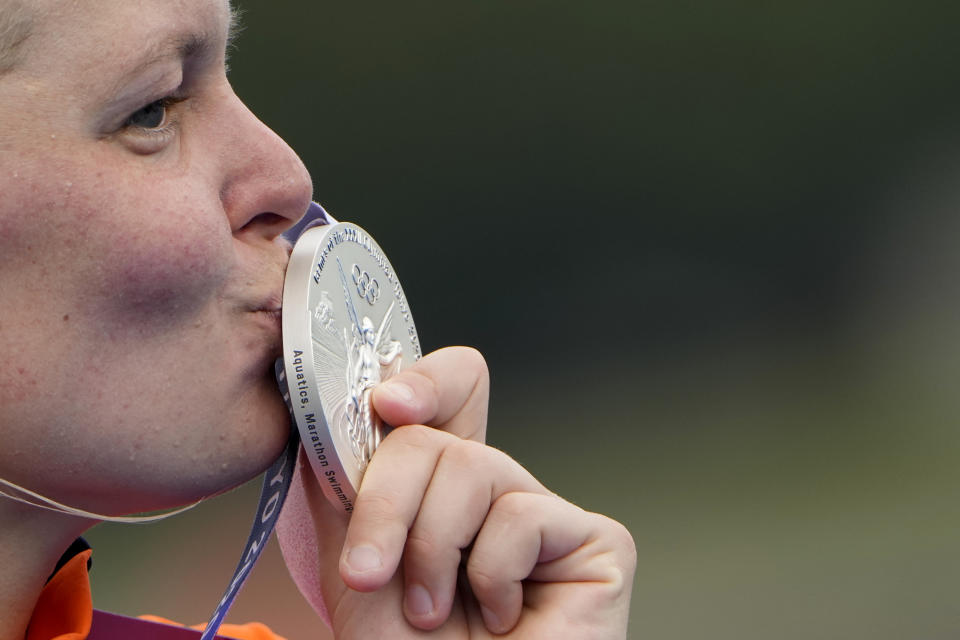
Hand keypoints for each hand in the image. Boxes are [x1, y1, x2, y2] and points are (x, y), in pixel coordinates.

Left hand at [294, 347, 635, 637]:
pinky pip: (521, 514)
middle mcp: (497, 492)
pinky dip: (490, 574)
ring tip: (433, 611)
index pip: (451, 393)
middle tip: (370, 573)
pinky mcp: (598, 542)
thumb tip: (329, 414)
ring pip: (473, 467)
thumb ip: (345, 487)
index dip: (424, 381)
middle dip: (386, 505)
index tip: (387, 405)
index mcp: (441, 490)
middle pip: (437, 434)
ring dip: (431, 549)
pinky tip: (501, 617)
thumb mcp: (353, 565)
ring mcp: (547, 514)